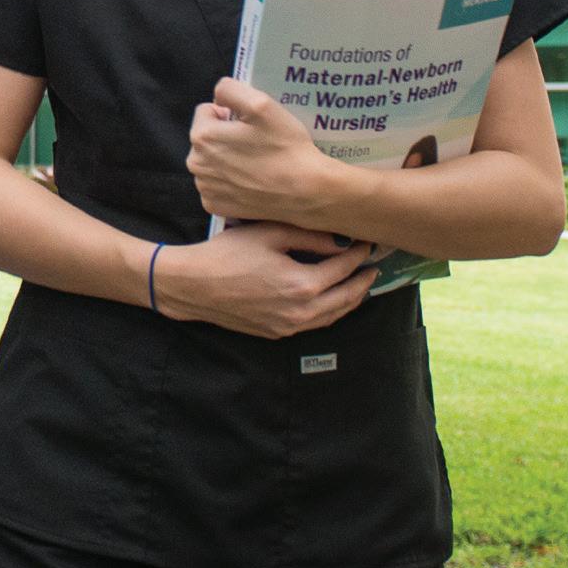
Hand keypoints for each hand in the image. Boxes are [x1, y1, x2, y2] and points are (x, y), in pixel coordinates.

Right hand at [151, 225, 378, 339]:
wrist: (194, 285)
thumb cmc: (228, 253)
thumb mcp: (270, 234)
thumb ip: (310, 237)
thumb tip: (341, 241)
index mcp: (302, 285)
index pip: (344, 269)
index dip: (358, 254)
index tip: (367, 243)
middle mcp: (301, 312)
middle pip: (346, 298)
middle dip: (363, 281)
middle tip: (374, 266)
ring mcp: (289, 326)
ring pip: (333, 316)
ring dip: (350, 300)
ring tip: (359, 285)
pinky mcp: (276, 333)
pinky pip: (314, 324)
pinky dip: (329, 312)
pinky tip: (329, 300)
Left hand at [188, 79, 341, 225]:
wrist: (306, 191)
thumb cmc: (284, 146)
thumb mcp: (261, 103)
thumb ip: (230, 89)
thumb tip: (217, 97)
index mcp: (202, 136)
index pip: (206, 112)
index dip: (229, 114)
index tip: (250, 125)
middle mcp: (196, 164)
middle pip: (206, 138)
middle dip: (224, 137)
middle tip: (255, 144)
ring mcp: (205, 188)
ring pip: (210, 162)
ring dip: (226, 159)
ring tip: (255, 163)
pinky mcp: (215, 207)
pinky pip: (216, 186)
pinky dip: (229, 183)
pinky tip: (250, 182)